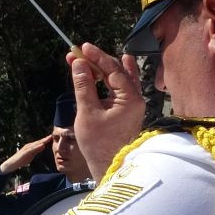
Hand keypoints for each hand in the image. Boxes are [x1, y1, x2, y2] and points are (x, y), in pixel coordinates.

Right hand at [0, 134, 53, 174]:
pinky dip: (37, 147)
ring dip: (42, 141)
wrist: (12, 163)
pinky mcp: (25, 152)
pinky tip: (42, 145)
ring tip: (48, 138)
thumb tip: (43, 146)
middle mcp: (29, 146)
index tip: (52, 137)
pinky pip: (32, 149)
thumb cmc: (21, 160)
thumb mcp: (31, 155)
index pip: (39, 142)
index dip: (46, 140)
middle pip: (38, 142)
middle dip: (45, 139)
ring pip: (36, 144)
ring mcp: (26, 149)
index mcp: (31, 147)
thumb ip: (37, 151)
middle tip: (52, 135)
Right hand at [66, 43, 145, 180]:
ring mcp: (133, 104)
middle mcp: (136, 98)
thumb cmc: (98, 144)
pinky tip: (101, 71)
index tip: (81, 47)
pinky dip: (107, 79)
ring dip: (102, 68)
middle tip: (78, 53)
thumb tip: (78, 64)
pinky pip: (119, 88)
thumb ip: (84, 86)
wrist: (109, 167)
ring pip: (119, 78)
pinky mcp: (127, 110)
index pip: (114, 69)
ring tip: (85, 60)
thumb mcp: (87, 112)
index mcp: (131, 98)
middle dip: (97, 61)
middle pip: (118, 71)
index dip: (96, 56)